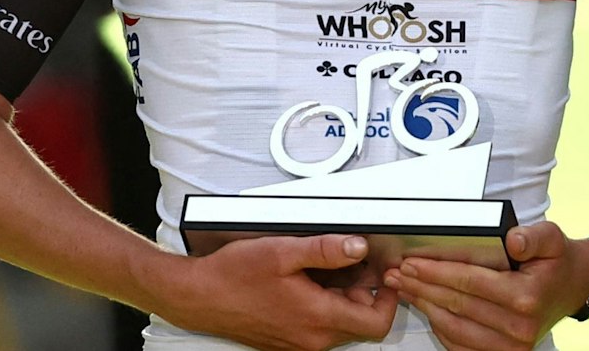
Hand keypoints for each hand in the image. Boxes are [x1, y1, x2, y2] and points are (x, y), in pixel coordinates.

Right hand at [162, 234, 398, 350]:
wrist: (198, 296)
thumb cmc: (233, 276)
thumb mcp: (284, 251)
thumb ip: (326, 249)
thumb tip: (359, 246)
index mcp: (317, 319)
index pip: (378, 322)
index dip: (390, 297)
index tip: (385, 274)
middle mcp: (311, 339)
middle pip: (361, 321)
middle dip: (365, 291)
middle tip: (353, 262)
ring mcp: (299, 343)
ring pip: (341, 323)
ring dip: (343, 296)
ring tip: (326, 268)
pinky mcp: (287, 341)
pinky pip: (320, 326)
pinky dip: (325, 304)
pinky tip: (309, 281)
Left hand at [384, 221, 588, 350]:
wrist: (574, 288)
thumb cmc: (558, 262)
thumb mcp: (552, 238)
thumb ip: (533, 237)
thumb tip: (512, 240)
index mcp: (527, 297)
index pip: (470, 283)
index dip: (438, 272)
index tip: (413, 262)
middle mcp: (518, 327)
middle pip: (457, 305)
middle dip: (423, 287)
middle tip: (399, 274)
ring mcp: (511, 346)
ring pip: (454, 327)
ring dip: (426, 307)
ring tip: (406, 288)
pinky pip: (461, 345)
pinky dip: (440, 327)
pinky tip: (428, 308)